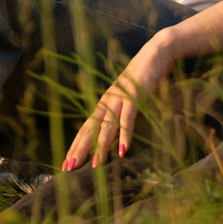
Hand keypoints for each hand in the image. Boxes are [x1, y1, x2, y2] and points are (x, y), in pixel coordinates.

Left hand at [63, 33, 173, 168]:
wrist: (156, 54)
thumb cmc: (142, 79)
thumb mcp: (127, 100)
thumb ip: (119, 116)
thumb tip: (113, 139)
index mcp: (104, 104)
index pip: (85, 129)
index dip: (76, 146)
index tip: (66, 165)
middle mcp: (107, 101)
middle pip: (90, 129)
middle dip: (80, 150)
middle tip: (69, 169)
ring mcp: (120, 98)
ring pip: (107, 126)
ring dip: (101, 147)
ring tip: (95, 166)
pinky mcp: (135, 96)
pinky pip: (128, 119)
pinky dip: (125, 135)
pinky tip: (122, 151)